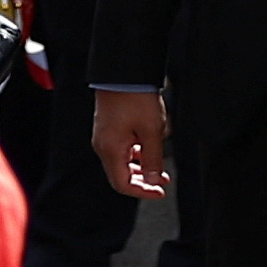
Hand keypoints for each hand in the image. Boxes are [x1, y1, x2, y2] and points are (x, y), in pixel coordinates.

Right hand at [95, 85, 171, 199]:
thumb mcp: (152, 131)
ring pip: (122, 163)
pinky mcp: (108, 129)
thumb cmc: (135, 99)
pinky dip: (136, 155)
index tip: (160, 192)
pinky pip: (121, 150)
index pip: (123, 184)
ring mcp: (104, 138)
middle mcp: (103, 147)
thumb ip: (153, 159)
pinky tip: (149, 148)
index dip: (142, 192)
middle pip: (121, 176)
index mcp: (111, 150)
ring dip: (141, 168)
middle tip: (163, 183)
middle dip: (143, 181)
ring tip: (160, 167)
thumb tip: (153, 180)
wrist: (123, 74)